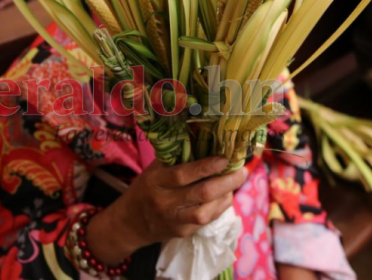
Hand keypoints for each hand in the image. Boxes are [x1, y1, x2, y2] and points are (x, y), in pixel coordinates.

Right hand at [87, 157, 246, 262]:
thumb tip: (204, 139)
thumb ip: (175, 159)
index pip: (182, 175)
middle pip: (201, 194)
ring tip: (236, 182)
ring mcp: (174, 221)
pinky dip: (219, 207)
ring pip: (206, 211)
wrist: (129, 224)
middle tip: (242, 170)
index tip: (224, 159)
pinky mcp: (182, 233)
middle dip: (226, 182)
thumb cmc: (146, 189)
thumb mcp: (154, 171)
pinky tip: (226, 196)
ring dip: (226, 196)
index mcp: (156, 182)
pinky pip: (206, 221)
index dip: (205, 167)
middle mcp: (164, 203)